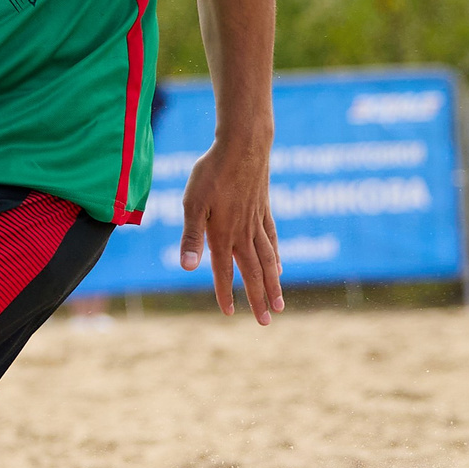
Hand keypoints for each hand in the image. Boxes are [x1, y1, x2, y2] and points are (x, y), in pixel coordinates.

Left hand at [179, 138, 283, 323]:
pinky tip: (279, 267)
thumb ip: (192, 237)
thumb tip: (188, 268)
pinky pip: (272, 240)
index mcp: (223, 235)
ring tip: (279, 305)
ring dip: (273, 285)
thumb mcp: (192, 203)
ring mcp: (257, 222)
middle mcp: (244, 233)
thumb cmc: (211, 172)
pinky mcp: (265, 210)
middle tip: (266, 322)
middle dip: (258, 299)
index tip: (228, 313)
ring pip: (268, 261)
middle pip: (253, 273)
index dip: (225, 293)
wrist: (243, 145)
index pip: (224, 271)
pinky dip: (276, 257)